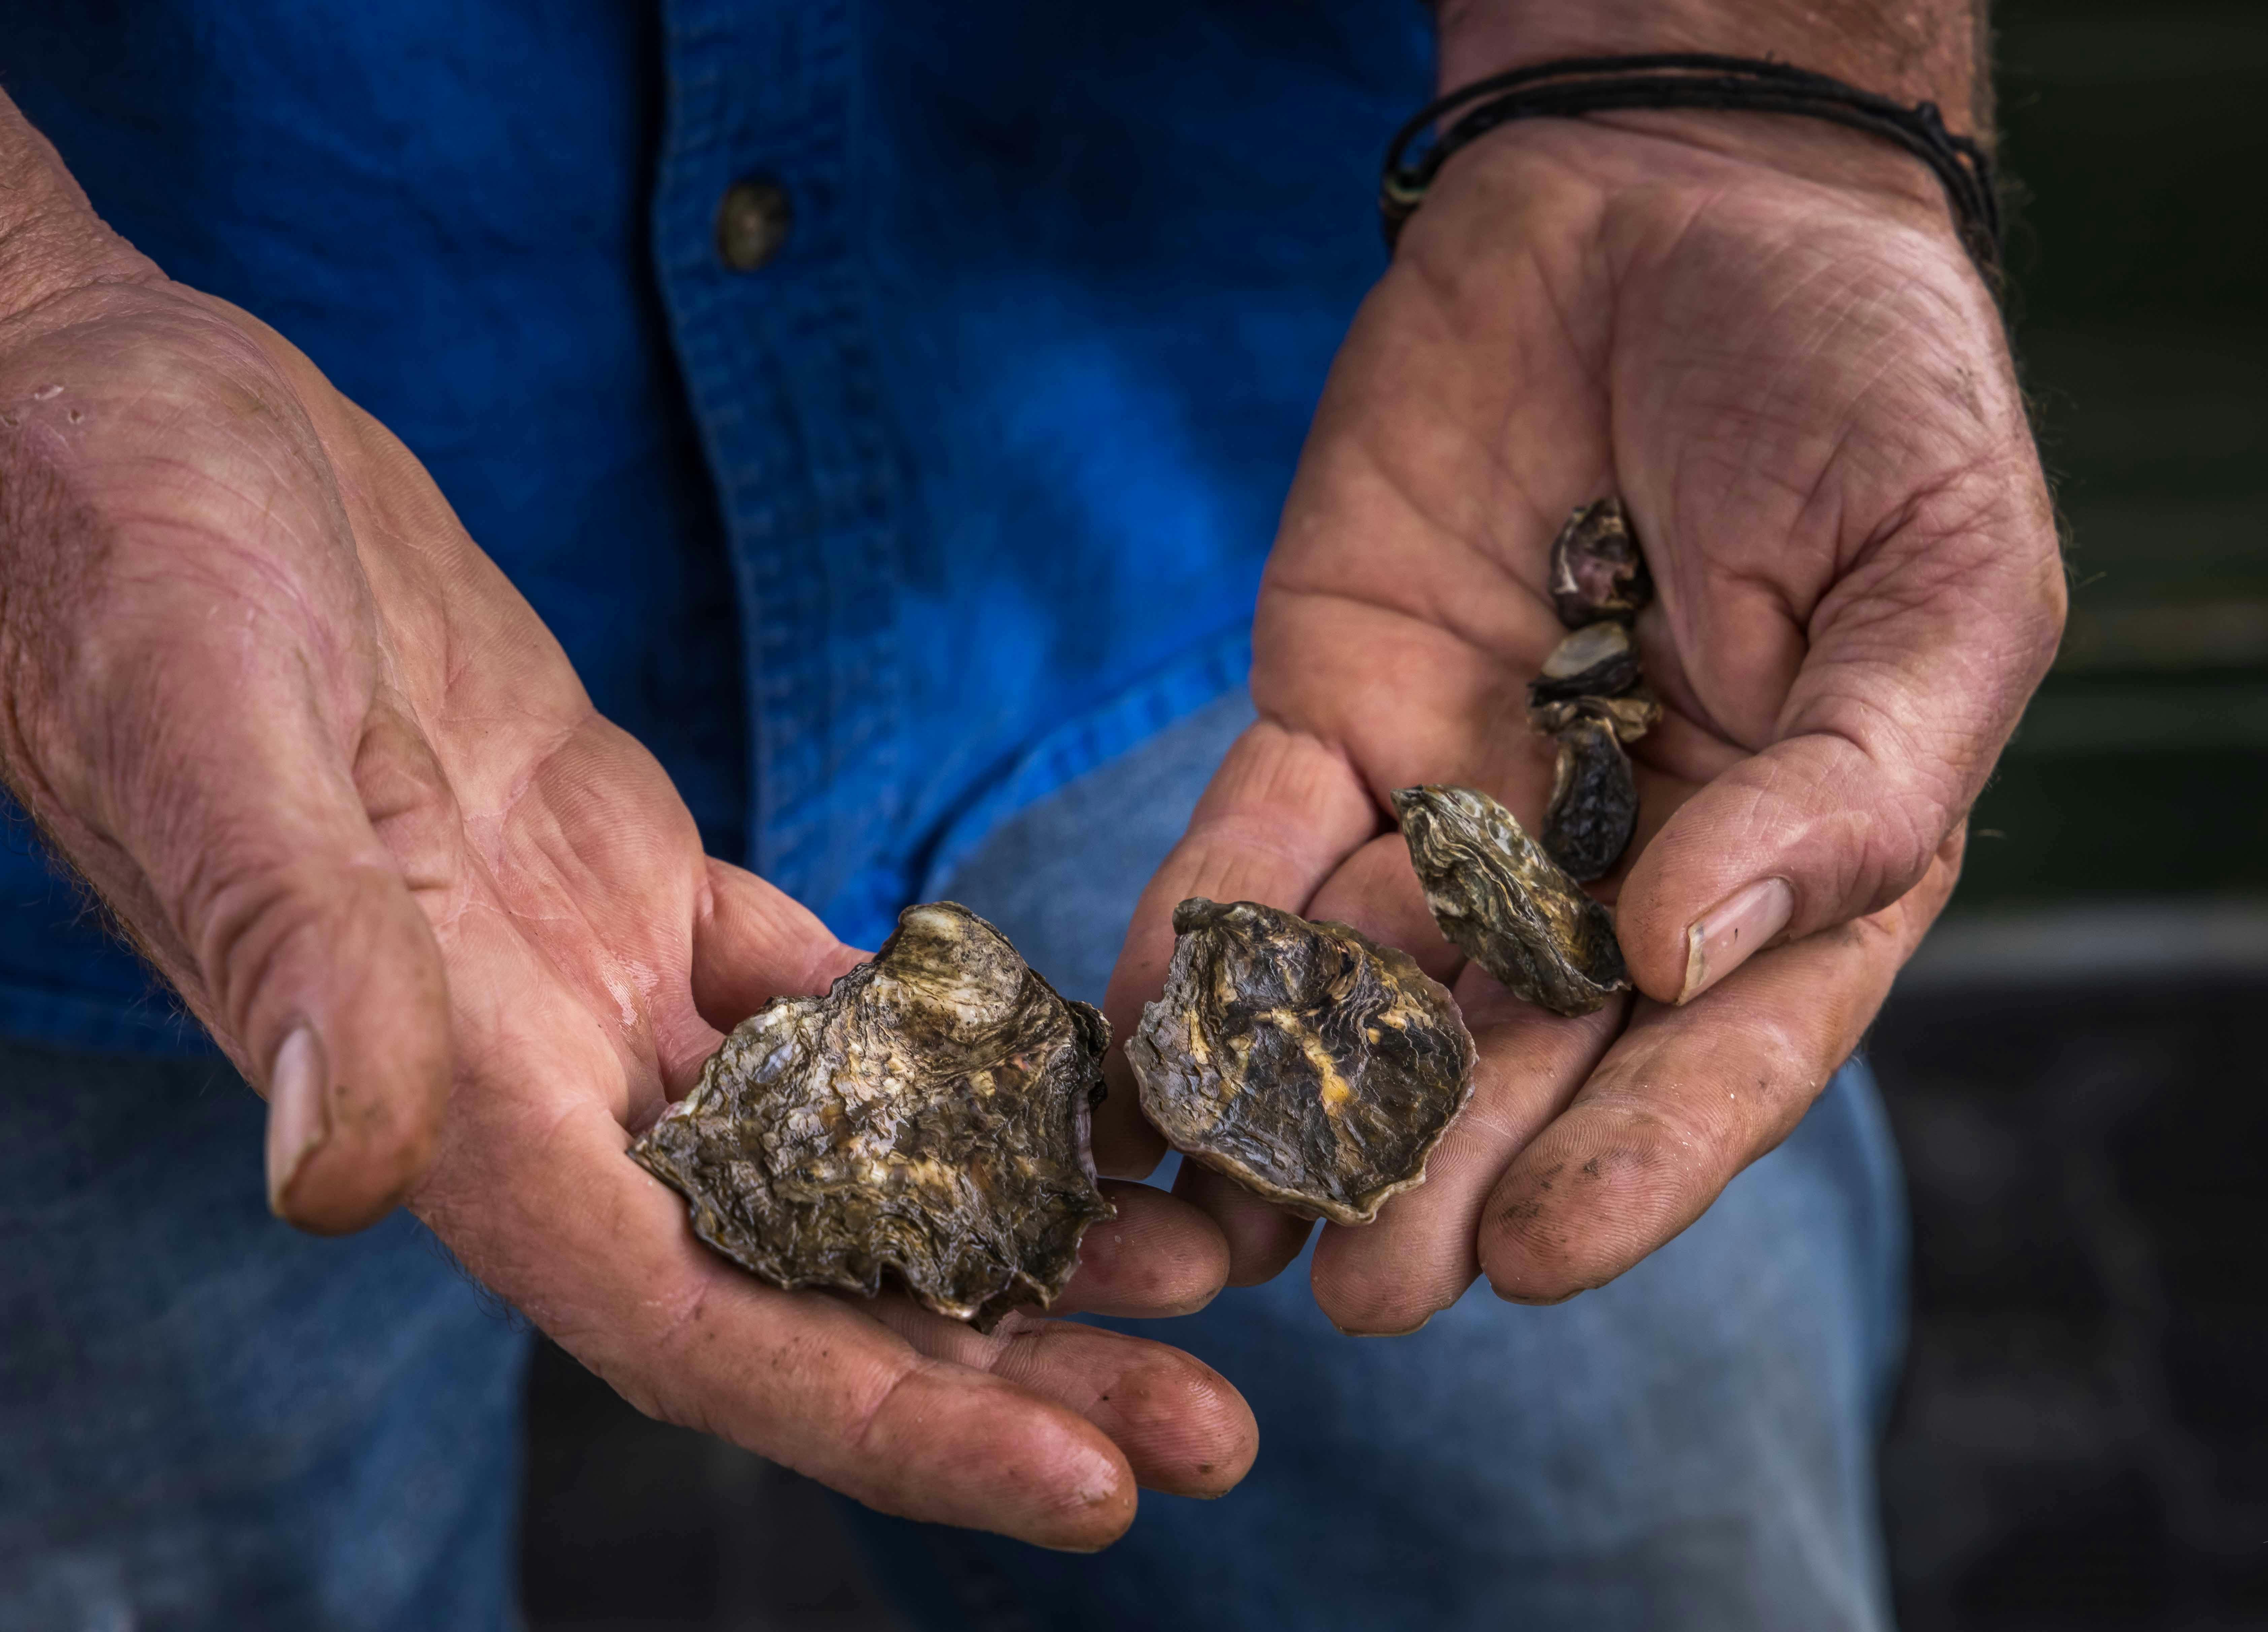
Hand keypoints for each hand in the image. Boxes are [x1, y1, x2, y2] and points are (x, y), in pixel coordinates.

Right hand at [0, 177, 1248, 1546]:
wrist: (130, 435)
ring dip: (1000, 1230)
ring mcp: (581, 979)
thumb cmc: (121, 554)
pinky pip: (810, 998)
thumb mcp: (208, 727)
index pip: (688, 1316)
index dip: (881, 1416)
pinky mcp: (618, 873)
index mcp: (438, 1079)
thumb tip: (341, 1174)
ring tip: (1186, 1271)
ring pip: (829, 1159)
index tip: (1083, 1485)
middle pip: (797, 1279)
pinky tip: (1063, 1087)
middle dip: (999, 1368)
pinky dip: (938, 1050)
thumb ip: (296, 952)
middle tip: (1209, 1431)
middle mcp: (525, 1068)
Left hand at [1098, 117, 2062, 1327]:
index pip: (1715, 1046)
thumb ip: (1848, 784)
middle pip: (1525, 1045)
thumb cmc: (1859, 389)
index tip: (1539, 1258)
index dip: (1634, 1159)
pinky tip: (1154, 1030)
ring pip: (1375, 980)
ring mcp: (1465, 792)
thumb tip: (1687, 950)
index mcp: (1790, 855)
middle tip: (1370, 1291)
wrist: (1679, 197)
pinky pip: (1261, 846)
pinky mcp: (1335, 709)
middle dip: (1442, 1168)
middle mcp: (1618, 856)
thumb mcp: (1936, 581)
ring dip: (1298, 1097)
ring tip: (1226, 1222)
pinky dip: (1207, 936)